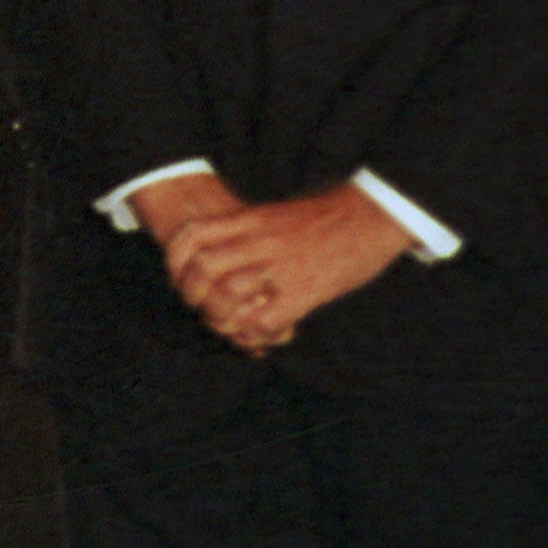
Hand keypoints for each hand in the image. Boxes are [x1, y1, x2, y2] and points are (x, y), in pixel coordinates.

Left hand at [166, 184, 410, 350]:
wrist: (373, 214)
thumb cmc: (327, 217)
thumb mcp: (277, 214)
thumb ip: (248, 230)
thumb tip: (224, 248)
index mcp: (251, 220)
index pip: (192, 235)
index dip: (175, 260)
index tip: (178, 277)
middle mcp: (259, 241)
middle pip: (203, 268)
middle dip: (193, 295)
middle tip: (202, 308)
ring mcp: (282, 266)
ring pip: (227, 295)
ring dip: (222, 318)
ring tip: (230, 326)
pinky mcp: (306, 290)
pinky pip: (264, 319)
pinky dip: (255, 332)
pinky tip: (260, 334)